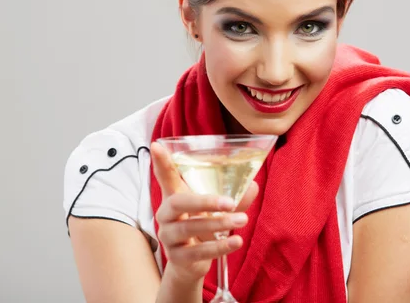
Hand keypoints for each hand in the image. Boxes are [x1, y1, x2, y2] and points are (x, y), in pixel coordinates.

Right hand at [151, 141, 257, 283]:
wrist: (191, 263)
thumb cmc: (203, 227)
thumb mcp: (215, 211)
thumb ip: (231, 198)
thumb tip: (253, 185)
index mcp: (174, 196)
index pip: (165, 176)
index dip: (161, 162)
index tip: (157, 145)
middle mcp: (166, 215)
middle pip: (178, 203)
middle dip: (205, 201)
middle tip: (230, 202)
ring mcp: (168, 236)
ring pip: (190, 227)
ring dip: (219, 224)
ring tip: (242, 220)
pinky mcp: (176, 257)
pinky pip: (197, 251)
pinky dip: (219, 247)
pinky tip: (236, 242)